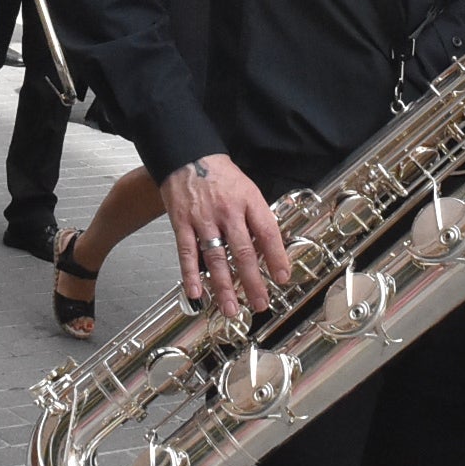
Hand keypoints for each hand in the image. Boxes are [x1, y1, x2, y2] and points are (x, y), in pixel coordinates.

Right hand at [162, 153, 290, 320]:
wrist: (188, 156)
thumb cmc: (221, 176)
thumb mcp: (248, 190)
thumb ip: (257, 218)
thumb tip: (269, 250)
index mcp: (248, 202)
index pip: (267, 232)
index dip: (277, 257)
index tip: (282, 278)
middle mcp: (228, 212)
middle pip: (243, 252)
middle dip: (253, 282)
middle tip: (260, 304)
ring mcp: (203, 219)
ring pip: (216, 258)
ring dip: (224, 287)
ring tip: (231, 309)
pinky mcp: (182, 223)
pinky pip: (187, 253)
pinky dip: (190, 275)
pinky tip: (197, 293)